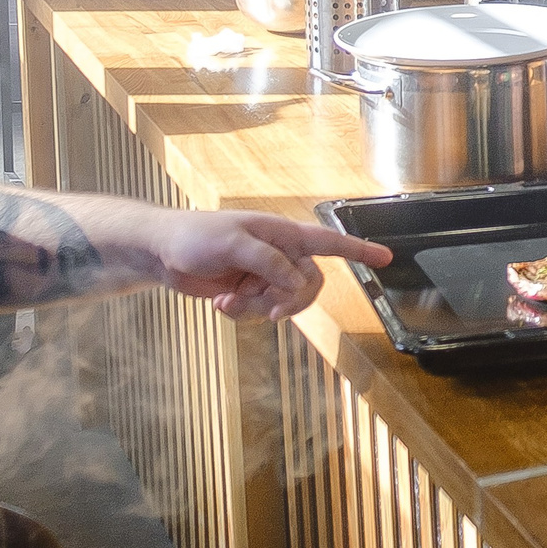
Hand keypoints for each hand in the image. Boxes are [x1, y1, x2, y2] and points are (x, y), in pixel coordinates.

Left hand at [154, 211, 390, 320]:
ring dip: (257, 309)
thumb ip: (268, 261)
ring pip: (284, 302)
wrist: (161, 253)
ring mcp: (264, 274)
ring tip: (230, 302)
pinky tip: (222, 305)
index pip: (329, 241)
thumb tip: (295, 281)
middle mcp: (279, 254)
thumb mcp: (233, 244)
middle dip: (290, 301)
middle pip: (309, 284)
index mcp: (283, 234)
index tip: (385, 258)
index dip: (359, 250)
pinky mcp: (248, 291)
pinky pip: (261, 310)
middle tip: (269, 312)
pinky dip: (243, 313)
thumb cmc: (195, 237)